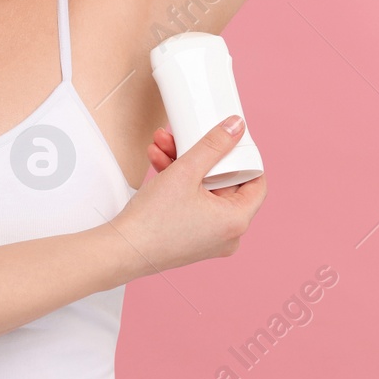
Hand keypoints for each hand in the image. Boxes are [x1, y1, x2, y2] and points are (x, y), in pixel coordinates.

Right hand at [107, 118, 267, 275]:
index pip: (257, 183)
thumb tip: (236, 127)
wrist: (121, 250)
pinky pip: (194, 204)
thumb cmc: (152, 221)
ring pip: (205, 191)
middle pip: (226, 183)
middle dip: (201, 156)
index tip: (232, 142)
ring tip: (163, 146)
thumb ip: (214, 146)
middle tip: (184, 139)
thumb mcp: (186, 172)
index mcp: (236, 221)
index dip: (245, 158)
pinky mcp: (192, 239)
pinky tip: (160, 163)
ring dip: (185, 165)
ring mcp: (210, 239)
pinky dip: (181, 184)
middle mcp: (228, 234)